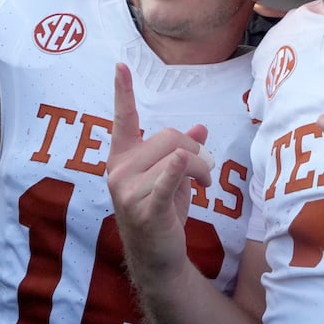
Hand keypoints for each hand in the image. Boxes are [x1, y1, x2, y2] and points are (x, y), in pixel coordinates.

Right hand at [105, 63, 211, 285]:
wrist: (158, 258)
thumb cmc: (163, 213)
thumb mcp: (172, 178)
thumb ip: (181, 153)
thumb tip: (200, 129)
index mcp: (123, 159)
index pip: (124, 121)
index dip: (123, 93)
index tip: (120, 66)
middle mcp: (119, 171)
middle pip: (170, 137)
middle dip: (196, 152)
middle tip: (204, 174)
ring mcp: (129, 191)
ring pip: (178, 156)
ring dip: (202, 169)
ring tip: (204, 186)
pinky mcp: (146, 210)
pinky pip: (165, 182)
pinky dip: (177, 173)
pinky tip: (187, 166)